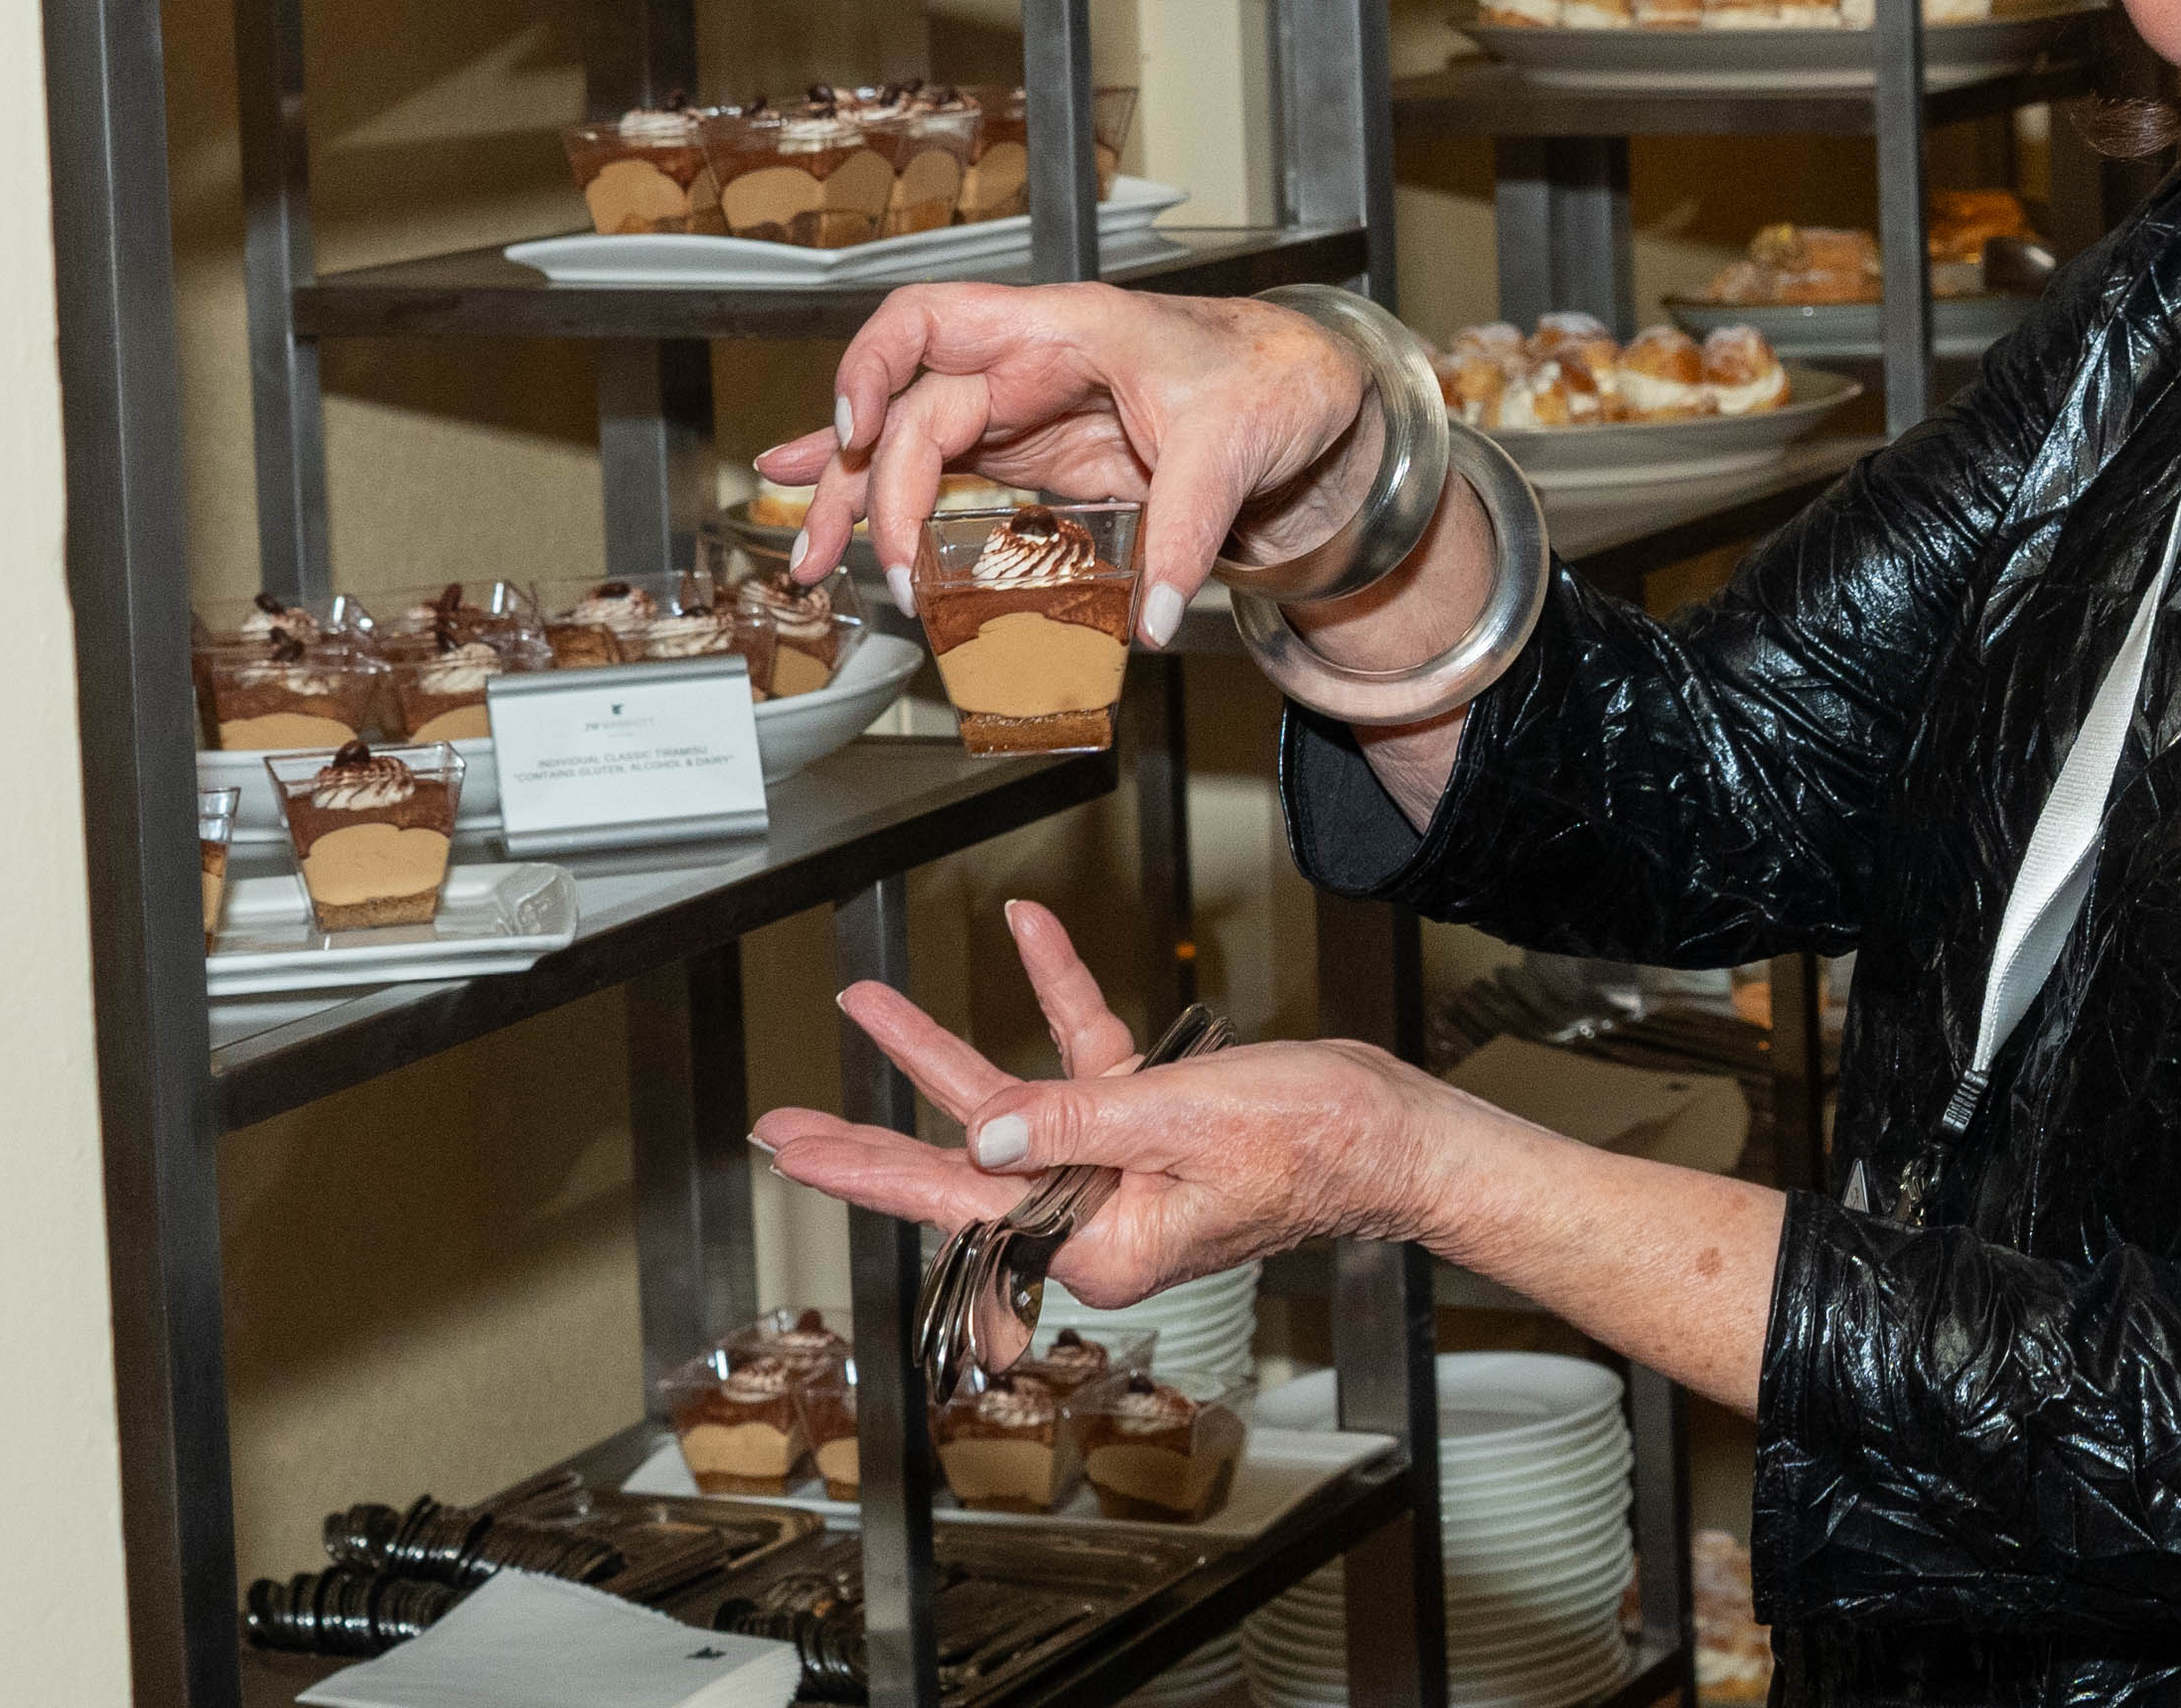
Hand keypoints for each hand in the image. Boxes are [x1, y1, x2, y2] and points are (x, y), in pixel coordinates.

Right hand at [752, 287, 1378, 644]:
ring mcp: (1029, 411)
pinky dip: (896, 502)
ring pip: (914, 444)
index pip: (933, 325)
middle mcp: (1030, 363)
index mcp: (1064, 330)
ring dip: (857, 498)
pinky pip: (951, 475)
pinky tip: (844, 525)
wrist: (1312, 392)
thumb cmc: (1273, 379)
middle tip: (838, 557)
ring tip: (813, 558)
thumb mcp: (1237, 446)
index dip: (877, 372)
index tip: (858, 436)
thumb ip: (1187, 534)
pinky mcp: (1042, 457)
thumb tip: (1148, 620)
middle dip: (860, 478)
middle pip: (909, 406)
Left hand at [755, 902, 1478, 1311]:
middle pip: (965, 1159)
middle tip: (784, 1124)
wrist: (1396, 1132)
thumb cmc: (1317, 1143)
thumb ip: (1077, 1122)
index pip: (959, 1200)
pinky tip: (1030, 938)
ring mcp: (1121, 1168)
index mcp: (1099, 1242)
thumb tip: (985, 1132)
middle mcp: (1098, 1214)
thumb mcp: (1184, 1122)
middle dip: (875, 1128)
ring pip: (1014, 1104)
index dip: (868, 1170)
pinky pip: (1085, 1060)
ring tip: (873, 1001)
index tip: (795, 1149)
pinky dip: (1059, 997)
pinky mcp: (1151, 1124)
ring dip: (947, 1046)